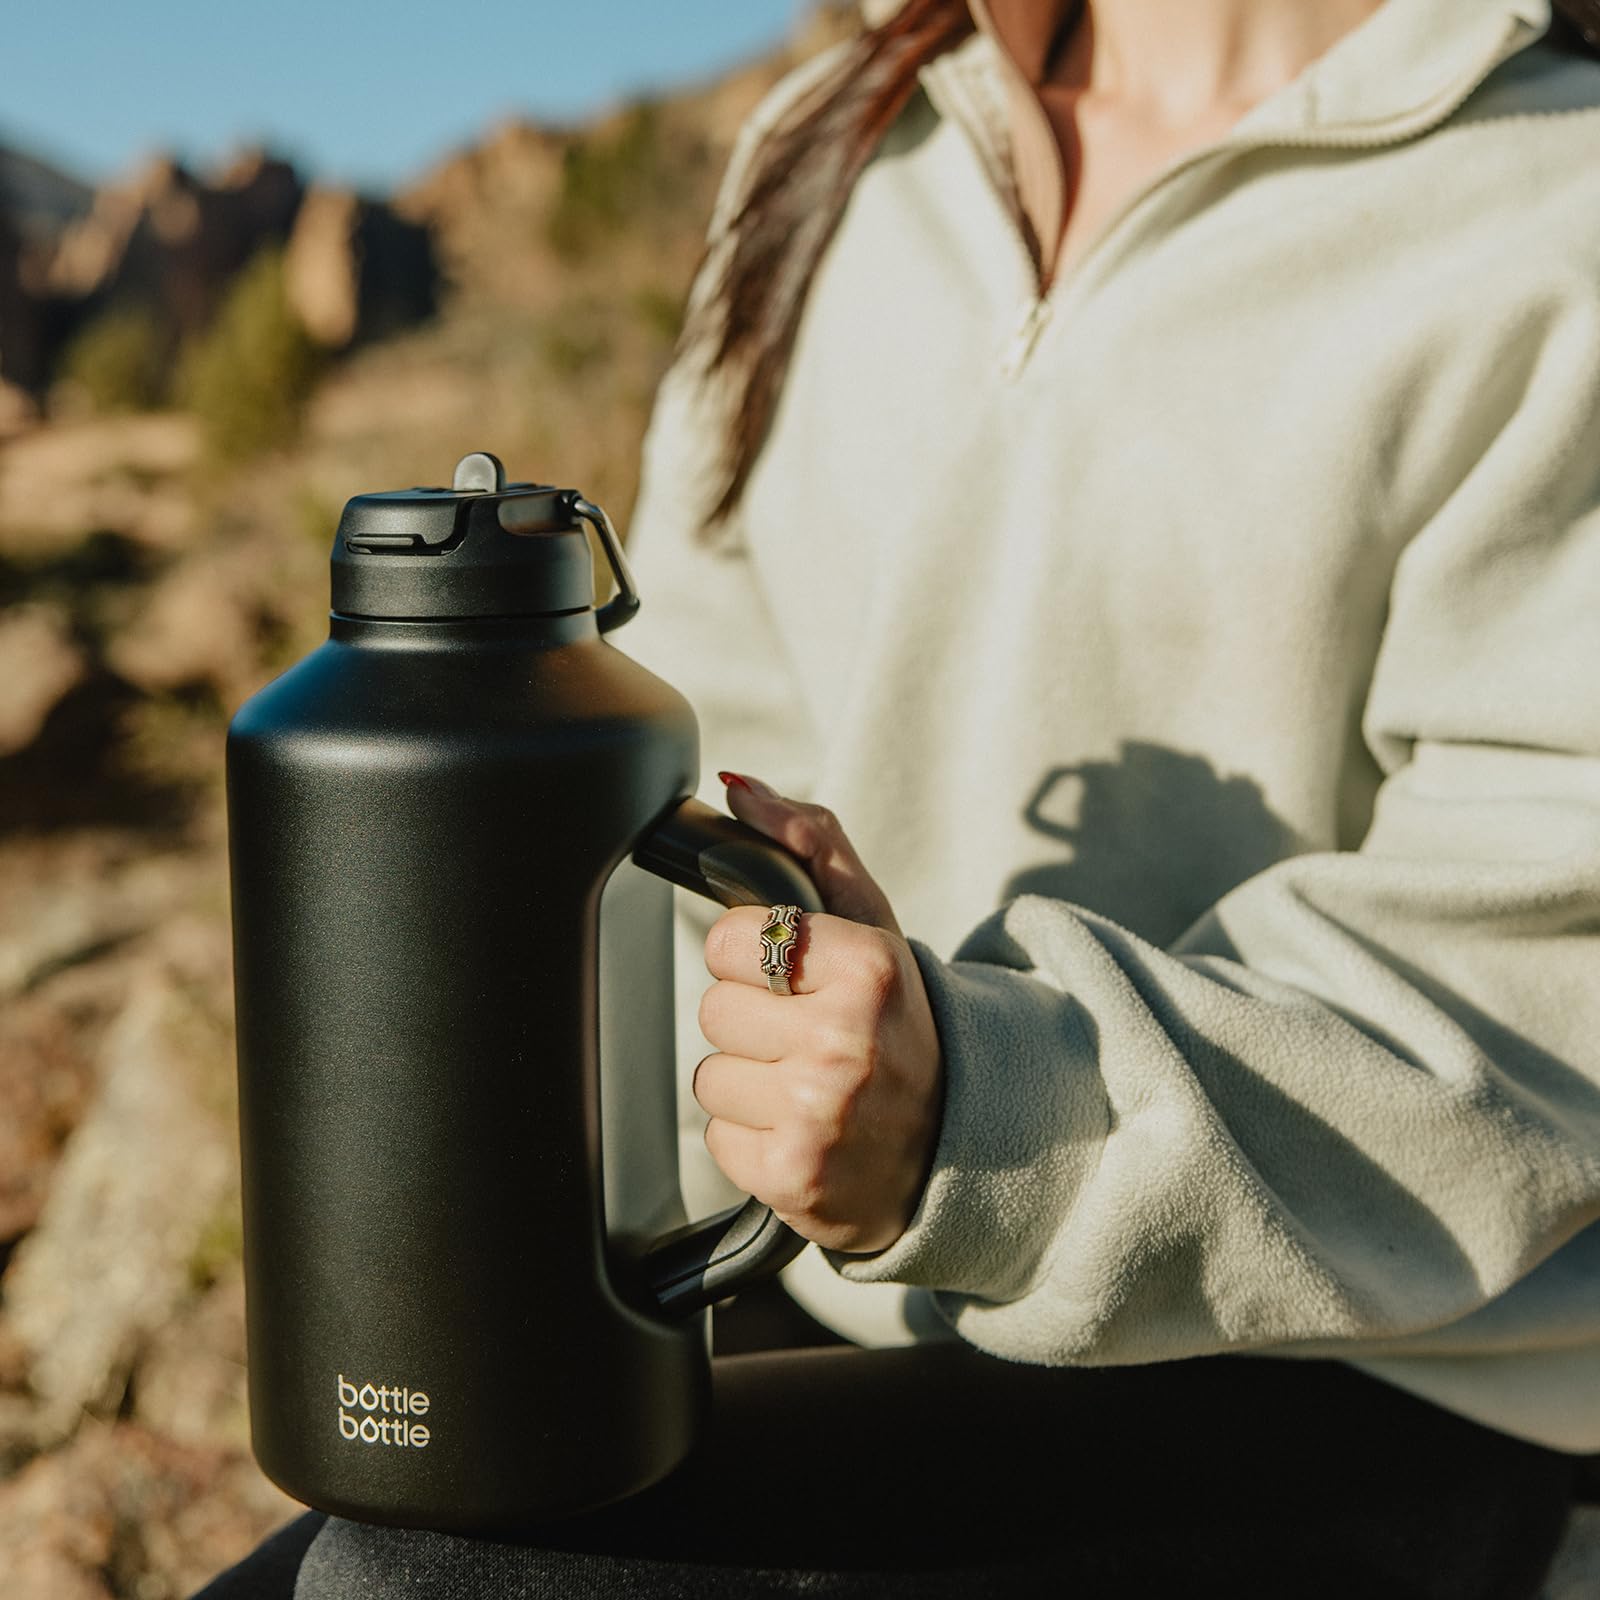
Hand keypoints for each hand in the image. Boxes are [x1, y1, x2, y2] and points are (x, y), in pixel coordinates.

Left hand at [693, 773, 943, 1253]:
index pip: (729, 939)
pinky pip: (717, 1136)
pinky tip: (801, 1130)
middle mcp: (845, 1041)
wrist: (954, 1146)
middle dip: (754, 1021)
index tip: (795, 977)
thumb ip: (809, 841)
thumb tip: (736, 787)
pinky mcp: (792, 1178)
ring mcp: (819, 1115)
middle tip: (809, 1037)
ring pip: (709, 1074)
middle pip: (713, 1008)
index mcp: (868, 966)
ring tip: (807, 1086)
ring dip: (750, 1082)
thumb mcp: (873, 924)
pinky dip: (751, 1137)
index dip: (753, 957)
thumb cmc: (899, 1022)